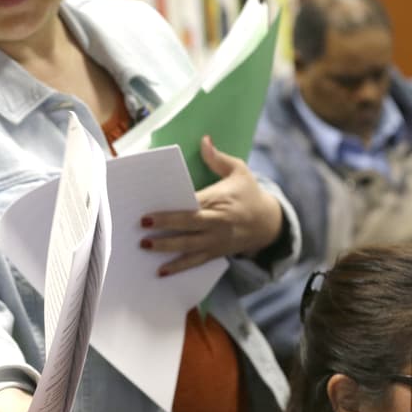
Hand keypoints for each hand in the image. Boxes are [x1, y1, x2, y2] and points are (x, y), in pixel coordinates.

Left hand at [139, 136, 282, 276]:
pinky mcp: (215, 253)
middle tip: (142, 227)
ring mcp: (216, 240)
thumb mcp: (239, 171)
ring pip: (189, 246)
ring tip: (145, 246)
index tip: (154, 207)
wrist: (269, 223)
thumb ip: (218, 158)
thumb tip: (204, 140)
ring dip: (166, 248)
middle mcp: (217, 222)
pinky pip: (195, 261)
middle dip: (165, 226)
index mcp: (219, 200)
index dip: (173, 207)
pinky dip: (178, 267)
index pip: (193, 203)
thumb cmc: (249, 194)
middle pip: (188, 225)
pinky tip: (161, 271)